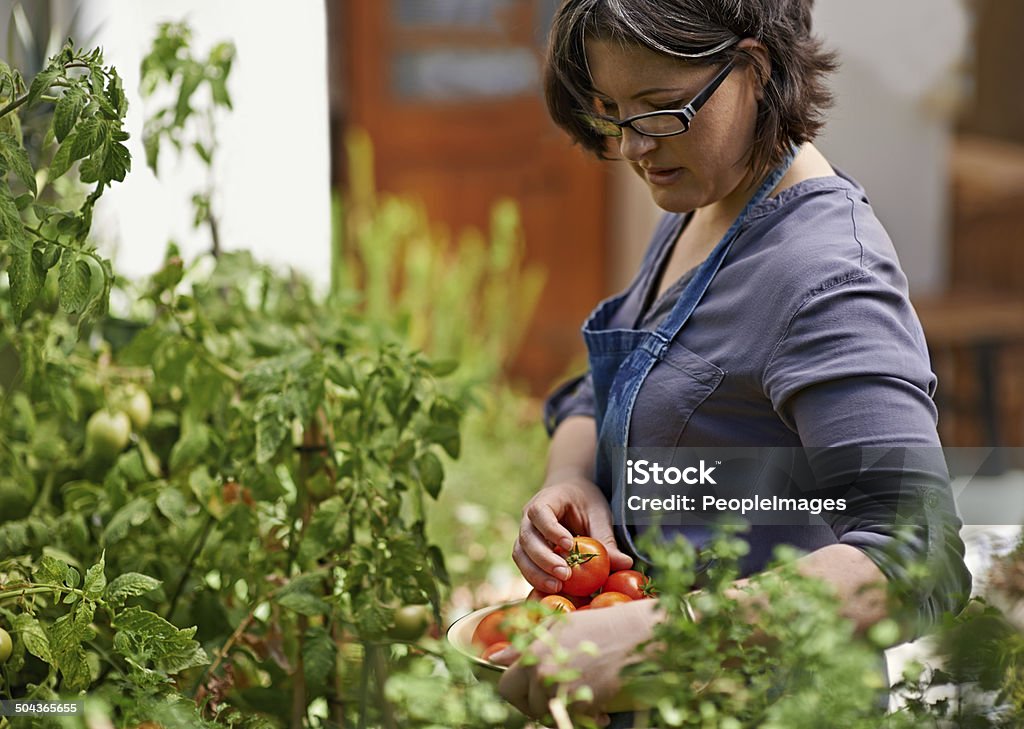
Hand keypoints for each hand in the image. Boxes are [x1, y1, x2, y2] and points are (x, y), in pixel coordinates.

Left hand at [495, 599, 659, 719]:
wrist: (639, 636)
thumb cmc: (601, 627)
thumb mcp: (560, 627)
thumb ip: (526, 644)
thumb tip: (496, 658)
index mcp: (533, 653)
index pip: (506, 687)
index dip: (518, 691)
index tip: (532, 689)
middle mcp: (543, 673)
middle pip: (525, 706)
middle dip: (538, 705)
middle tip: (558, 696)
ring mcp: (562, 690)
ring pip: (549, 715)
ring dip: (565, 710)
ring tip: (585, 695)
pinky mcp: (584, 705)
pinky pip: (573, 720)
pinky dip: (587, 717)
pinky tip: (600, 705)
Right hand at [513, 476, 633, 592]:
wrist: (569, 496)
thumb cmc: (585, 503)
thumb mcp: (598, 515)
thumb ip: (606, 539)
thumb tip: (626, 563)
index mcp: (546, 500)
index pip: (540, 512)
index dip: (551, 530)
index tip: (569, 545)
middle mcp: (528, 518)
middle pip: (527, 538)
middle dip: (544, 559)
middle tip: (565, 574)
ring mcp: (524, 534)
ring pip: (520, 555)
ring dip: (536, 573)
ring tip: (557, 587)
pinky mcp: (526, 551)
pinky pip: (524, 566)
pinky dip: (535, 578)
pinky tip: (552, 589)